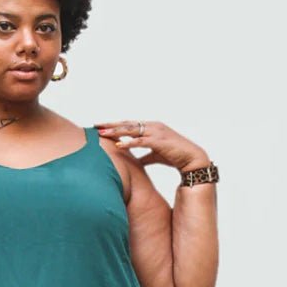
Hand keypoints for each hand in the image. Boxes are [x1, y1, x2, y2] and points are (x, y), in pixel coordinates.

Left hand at [93, 120, 209, 170]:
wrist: (191, 158)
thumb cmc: (173, 155)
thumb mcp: (154, 155)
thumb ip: (144, 156)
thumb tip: (134, 162)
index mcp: (150, 127)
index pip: (129, 124)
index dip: (115, 125)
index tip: (101, 126)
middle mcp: (152, 126)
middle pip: (127, 124)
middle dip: (111, 125)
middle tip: (96, 125)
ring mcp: (155, 132)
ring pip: (132, 130)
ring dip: (116, 131)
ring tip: (102, 134)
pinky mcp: (159, 141)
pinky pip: (140, 141)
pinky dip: (128, 143)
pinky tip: (118, 145)